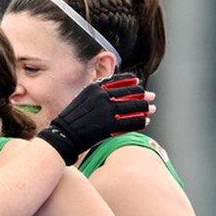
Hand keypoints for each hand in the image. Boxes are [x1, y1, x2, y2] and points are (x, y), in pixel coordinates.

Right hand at [36, 73, 154, 164]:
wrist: (64, 135)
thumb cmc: (71, 120)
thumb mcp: (82, 99)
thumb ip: (96, 94)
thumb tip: (111, 93)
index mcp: (95, 88)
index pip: (118, 80)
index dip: (130, 80)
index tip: (137, 81)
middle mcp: (102, 96)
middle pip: (129, 92)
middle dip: (142, 94)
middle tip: (151, 96)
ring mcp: (107, 110)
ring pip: (133, 106)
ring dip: (145, 108)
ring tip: (151, 110)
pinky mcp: (110, 125)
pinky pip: (131, 121)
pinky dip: (140, 121)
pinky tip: (145, 122)